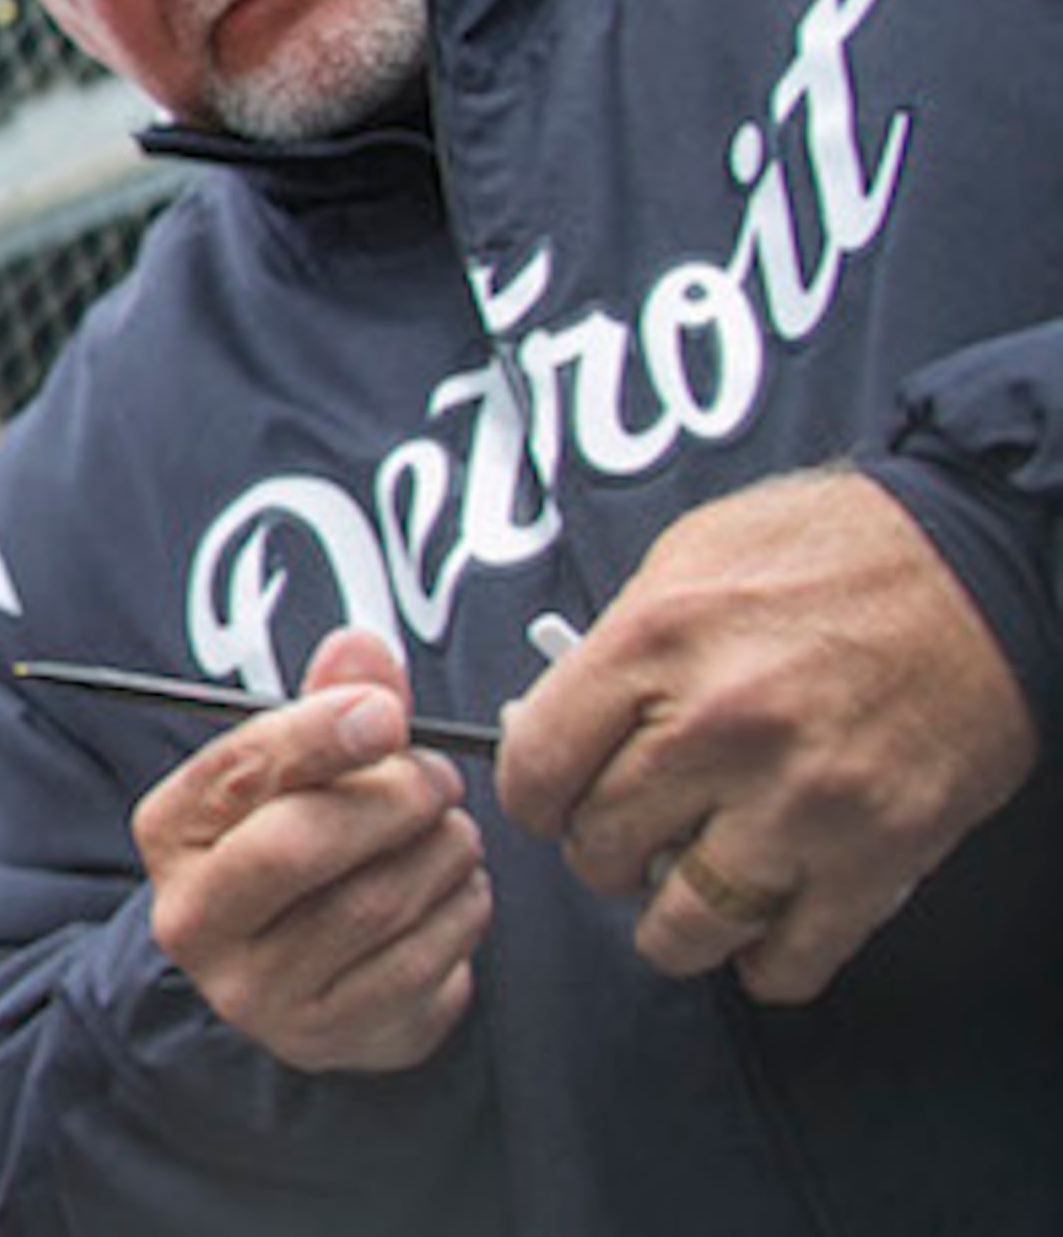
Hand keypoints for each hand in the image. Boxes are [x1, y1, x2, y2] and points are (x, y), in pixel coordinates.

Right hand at [132, 627, 489, 1072]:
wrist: (289, 975)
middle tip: (439, 777)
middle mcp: (194, 921)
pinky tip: (455, 889)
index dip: (320, 734)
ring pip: (377, 903)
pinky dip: (463, 909)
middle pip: (301, 845)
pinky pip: (426, 959)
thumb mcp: (293, 773)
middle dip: (392, 797)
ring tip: (451, 831)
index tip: (387, 714)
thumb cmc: (292, 846)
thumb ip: (329, 704)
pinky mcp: (333, 1037)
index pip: (238, 773)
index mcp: (169, 834)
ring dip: (442, 852)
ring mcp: (260, 992)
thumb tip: (361, 645)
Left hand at [496, 467, 1035, 1001]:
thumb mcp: (688, 560)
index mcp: (657, 644)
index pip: (536, 770)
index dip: (534, 798)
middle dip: (605, 850)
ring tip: (684, 888)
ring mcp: (801, 801)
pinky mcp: (879, 854)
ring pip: (683, 925)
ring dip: (673, 921)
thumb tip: (543, 726)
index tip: (551, 802)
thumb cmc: (833, 554)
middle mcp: (721, 728)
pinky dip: (765, 960)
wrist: (981, 568)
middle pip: (601, 849)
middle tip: (630, 832)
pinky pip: (789, 960)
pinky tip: (761, 926)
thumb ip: (611, 650)